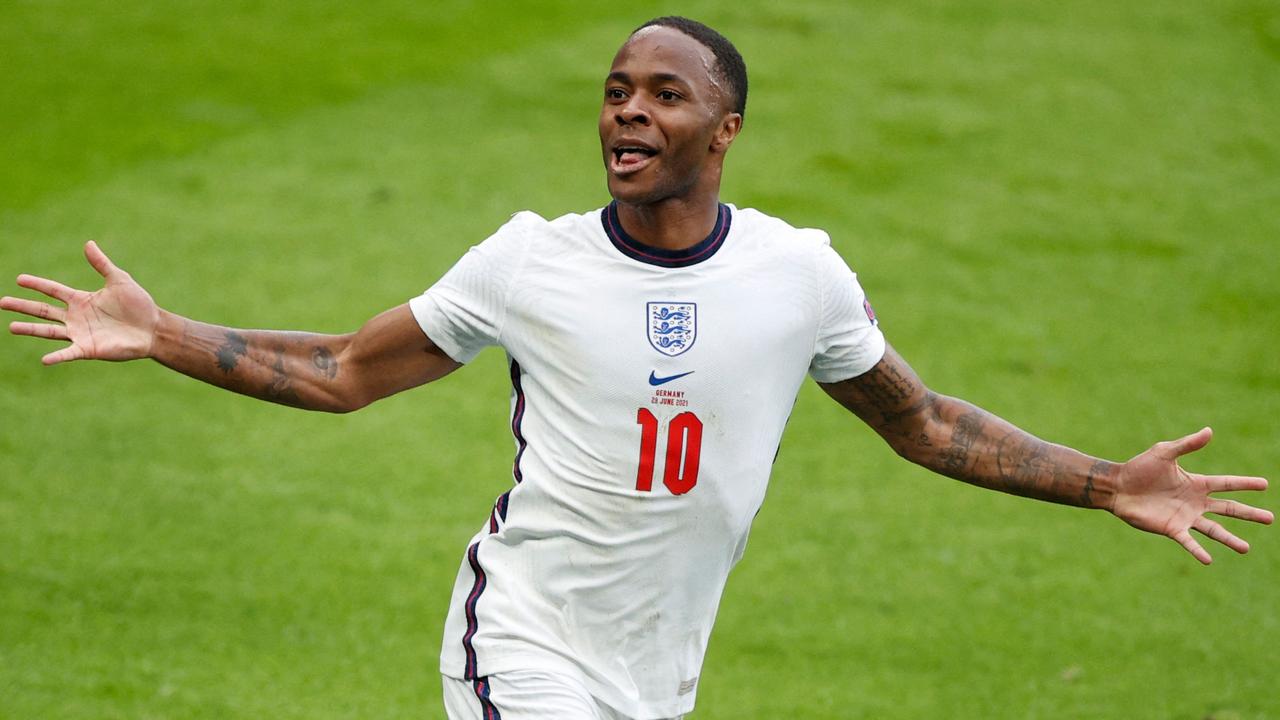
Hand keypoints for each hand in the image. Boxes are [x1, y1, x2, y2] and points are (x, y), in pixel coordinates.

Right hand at [2, 241, 159, 363]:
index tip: (18, 279)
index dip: (37, 285)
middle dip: (23, 306)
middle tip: (2, 302)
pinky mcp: (89, 349)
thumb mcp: (119, 280)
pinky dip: (57, 357)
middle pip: (44, 311)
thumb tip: (88, 243)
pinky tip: (44, 359)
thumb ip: (102, 264)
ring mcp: (80, 334)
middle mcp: (76, 317)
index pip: (53, 291)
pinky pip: (69, 353)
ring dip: (31, 329)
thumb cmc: (139, 305)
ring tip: (11, 327)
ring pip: (49, 331)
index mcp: (81, 300)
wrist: (153, 328)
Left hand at [1112, 427, 1271, 563]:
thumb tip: (1209, 431)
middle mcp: (1195, 502)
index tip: (1266, 484)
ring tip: (1246, 548)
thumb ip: (1187, 445)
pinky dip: (1198, 550)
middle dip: (1248, 514)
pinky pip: (1188, 541)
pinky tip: (1208, 560)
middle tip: (1270, 519)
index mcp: (1196, 483)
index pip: (1227, 484)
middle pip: (1228, 509)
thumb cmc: (1139, 468)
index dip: (1245, 484)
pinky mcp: (1171, 529)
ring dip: (1229, 539)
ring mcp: (1185, 517)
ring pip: (1213, 530)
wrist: (1117, 486)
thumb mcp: (1164, 452)